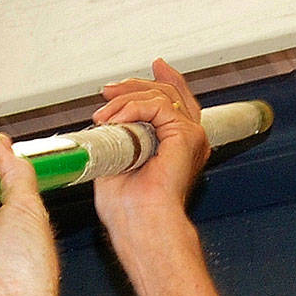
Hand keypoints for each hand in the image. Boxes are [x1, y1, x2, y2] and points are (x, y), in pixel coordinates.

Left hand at [91, 58, 208, 238]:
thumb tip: (105, 119)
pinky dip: (134, 107)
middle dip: (134, 86)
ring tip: (105, 117)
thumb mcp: (117, 160)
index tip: (137, 75)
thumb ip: (119, 136)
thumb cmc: (128, 207)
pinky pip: (159, 104)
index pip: (172, 104)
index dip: (159, 82)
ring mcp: (190, 136)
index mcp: (174, 147)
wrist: (139, 220)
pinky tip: (118, 119)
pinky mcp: (187, 135)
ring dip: (125, 100)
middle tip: (108, 91)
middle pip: (168, 92)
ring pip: (161, 95)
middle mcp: (186, 140)